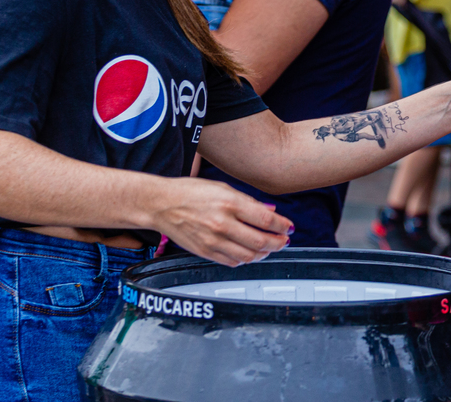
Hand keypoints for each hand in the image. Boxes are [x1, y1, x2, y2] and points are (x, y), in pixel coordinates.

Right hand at [151, 177, 292, 266]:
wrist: (162, 204)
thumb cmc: (190, 192)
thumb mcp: (223, 188)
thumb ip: (249, 202)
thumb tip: (271, 211)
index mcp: (230, 203)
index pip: (266, 220)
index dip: (283, 226)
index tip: (289, 227)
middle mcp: (222, 224)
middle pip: (260, 241)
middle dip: (278, 243)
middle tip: (284, 240)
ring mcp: (213, 241)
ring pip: (248, 256)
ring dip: (264, 254)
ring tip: (269, 248)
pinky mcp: (205, 252)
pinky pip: (232, 262)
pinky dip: (245, 260)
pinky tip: (250, 253)